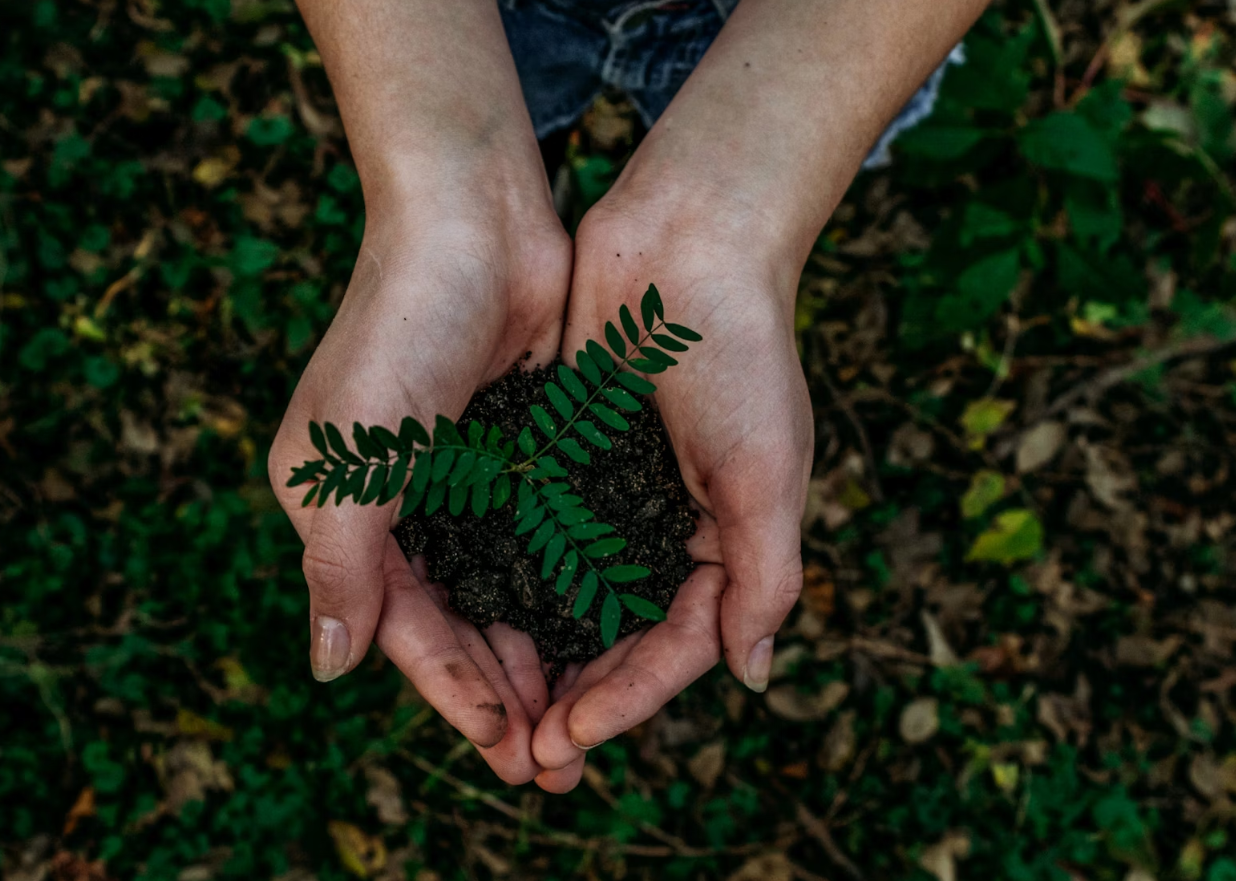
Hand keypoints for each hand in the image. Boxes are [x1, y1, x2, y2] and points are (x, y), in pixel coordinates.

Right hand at [267, 194, 570, 783]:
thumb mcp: (352, 456)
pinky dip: (566, 589)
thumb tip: (328, 669)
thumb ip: (340, 565)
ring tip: (584, 717)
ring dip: (539, 653)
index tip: (506, 748)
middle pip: (456, 622)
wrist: (474, 217)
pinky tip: (603, 633)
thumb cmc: (399, 328)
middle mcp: (400, 503)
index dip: (452, 691)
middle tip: (554, 763)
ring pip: (504, 591)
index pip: (401, 626)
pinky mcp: (518, 450)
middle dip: (502, 692)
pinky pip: (542, 540)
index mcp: (344, 510)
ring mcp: (463, 478)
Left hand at [530, 184, 814, 792]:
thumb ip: (764, 575)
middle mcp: (665, 527)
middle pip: (617, 637)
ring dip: (536, 654)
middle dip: (576, 696)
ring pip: (568, 597)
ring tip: (492, 708)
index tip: (573, 736)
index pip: (676, 646)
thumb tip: (752, 676)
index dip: (628, 698)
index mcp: (725, 541)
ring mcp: (611, 493)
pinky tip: (469, 616)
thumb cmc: (741, 351)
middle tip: (525, 754)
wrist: (686, 238)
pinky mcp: (563, 455)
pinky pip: (533, 533)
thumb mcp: (767, 471)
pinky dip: (508, 578)